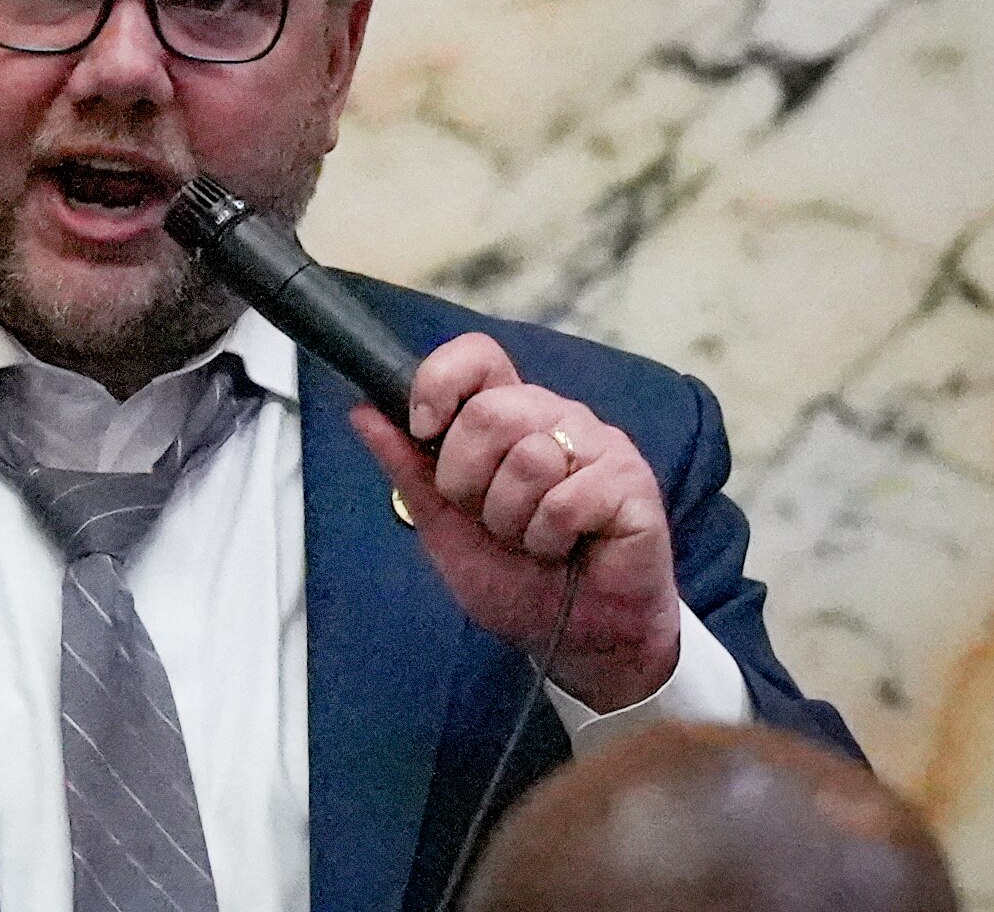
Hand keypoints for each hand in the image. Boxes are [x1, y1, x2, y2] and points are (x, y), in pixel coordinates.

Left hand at [349, 332, 681, 711]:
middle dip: (467, 480)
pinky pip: (566, 499)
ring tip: (530, 540)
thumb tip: (363, 411)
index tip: (424, 430)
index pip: (477, 356)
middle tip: (486, 518)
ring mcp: (599, 445)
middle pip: (490, 411)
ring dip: (511, 519)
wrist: (576, 638)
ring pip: (528, 457)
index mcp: (509, 416)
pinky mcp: (631, 482)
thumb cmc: (517, 578)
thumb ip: (407, 465)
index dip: (441, 383)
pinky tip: (562, 549)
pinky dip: (549, 538)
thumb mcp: (442, 523)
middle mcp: (555, 417)